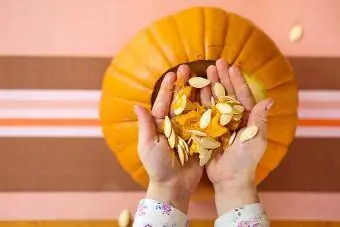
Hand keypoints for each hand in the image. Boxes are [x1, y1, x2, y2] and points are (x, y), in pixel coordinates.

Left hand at [134, 65, 203, 212]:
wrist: (174, 185)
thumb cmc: (157, 166)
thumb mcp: (148, 145)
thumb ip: (145, 125)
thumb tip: (137, 106)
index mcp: (160, 124)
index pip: (164, 102)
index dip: (168, 88)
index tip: (172, 73)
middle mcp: (174, 124)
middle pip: (179, 100)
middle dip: (182, 84)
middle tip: (187, 68)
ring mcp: (188, 129)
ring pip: (192, 107)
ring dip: (196, 91)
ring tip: (201, 76)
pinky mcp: (200, 137)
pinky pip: (204, 120)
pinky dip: (208, 107)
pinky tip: (212, 95)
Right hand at [200, 59, 272, 214]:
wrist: (229, 177)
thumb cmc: (245, 160)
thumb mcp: (255, 138)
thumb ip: (260, 119)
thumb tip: (269, 99)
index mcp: (247, 118)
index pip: (243, 95)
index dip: (238, 81)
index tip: (233, 67)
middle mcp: (233, 117)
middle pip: (227, 93)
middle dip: (222, 78)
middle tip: (216, 62)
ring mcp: (220, 122)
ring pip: (215, 99)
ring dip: (211, 85)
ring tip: (206, 70)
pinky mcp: (208, 129)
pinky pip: (204, 111)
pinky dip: (201, 99)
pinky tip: (197, 88)